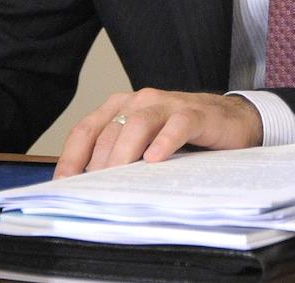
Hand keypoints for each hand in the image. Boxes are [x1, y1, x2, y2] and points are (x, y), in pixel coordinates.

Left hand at [54, 88, 261, 177]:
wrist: (232, 119)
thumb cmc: (183, 136)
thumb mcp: (146, 145)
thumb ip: (120, 157)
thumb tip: (87, 189)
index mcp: (121, 108)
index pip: (86, 130)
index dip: (71, 158)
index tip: (62, 186)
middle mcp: (141, 101)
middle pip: (109, 131)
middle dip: (99, 164)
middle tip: (94, 193)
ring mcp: (169, 105)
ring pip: (137, 124)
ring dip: (124, 153)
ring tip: (118, 180)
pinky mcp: (196, 113)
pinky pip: (176, 125)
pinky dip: (164, 141)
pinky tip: (156, 159)